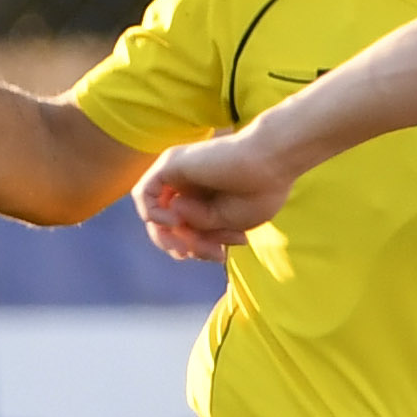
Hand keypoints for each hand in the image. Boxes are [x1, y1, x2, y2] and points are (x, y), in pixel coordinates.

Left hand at [134, 130, 296, 260]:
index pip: (184, 230)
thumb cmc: (259, 193)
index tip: (220, 253)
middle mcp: (189, 185)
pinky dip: (153, 214)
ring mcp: (178, 173)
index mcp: (206, 198)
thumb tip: (172, 222)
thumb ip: (198, 230)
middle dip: (184, 246)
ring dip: (167, 237)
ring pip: (154, 213)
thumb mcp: (226, 224)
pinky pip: (144, 194)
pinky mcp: (171, 164)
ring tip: (187, 243)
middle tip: (210, 251)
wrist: (273, 164)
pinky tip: (175, 222)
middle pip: (167, 225)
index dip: (195, 249)